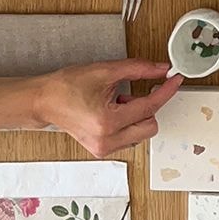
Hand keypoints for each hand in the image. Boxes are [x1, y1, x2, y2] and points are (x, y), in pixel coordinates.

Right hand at [33, 60, 181, 157]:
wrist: (44, 100)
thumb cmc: (66, 86)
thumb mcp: (105, 71)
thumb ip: (138, 69)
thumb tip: (161, 69)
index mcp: (108, 122)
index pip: (149, 106)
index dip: (166, 91)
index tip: (174, 80)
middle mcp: (106, 140)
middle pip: (150, 125)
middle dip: (147, 107)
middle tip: (131, 92)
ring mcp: (103, 148)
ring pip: (141, 134)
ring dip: (136, 116)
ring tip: (115, 102)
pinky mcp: (101, 150)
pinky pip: (129, 138)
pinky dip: (127, 124)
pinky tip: (112, 112)